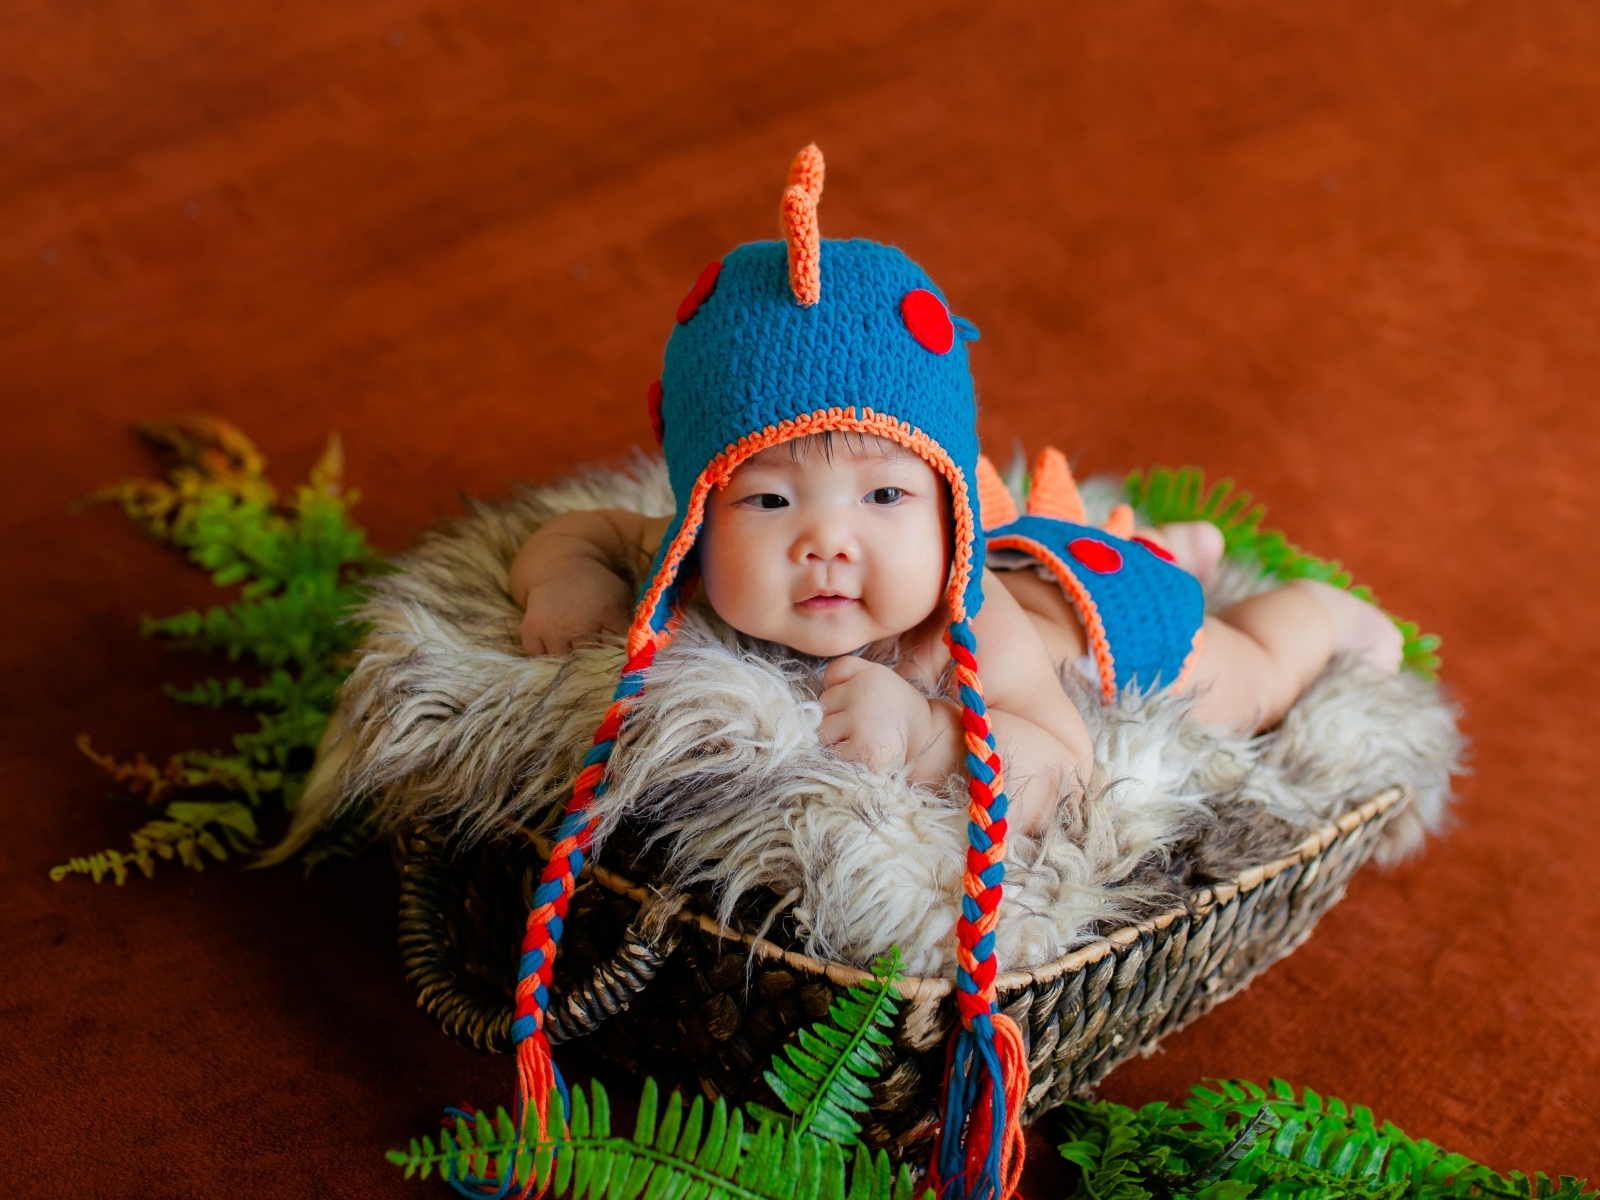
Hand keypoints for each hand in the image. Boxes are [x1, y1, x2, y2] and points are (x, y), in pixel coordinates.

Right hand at [519, 560, 634, 655]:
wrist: (557, 568)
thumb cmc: (594, 587)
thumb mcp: (619, 596)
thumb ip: (629, 623)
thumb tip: (636, 653)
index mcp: (605, 610)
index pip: (618, 647)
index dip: (619, 651)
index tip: (617, 651)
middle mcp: (577, 622)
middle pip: (592, 660)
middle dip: (597, 659)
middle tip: (595, 652)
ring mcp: (552, 629)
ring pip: (567, 664)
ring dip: (572, 662)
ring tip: (574, 650)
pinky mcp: (531, 632)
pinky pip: (540, 659)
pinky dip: (547, 659)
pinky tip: (555, 648)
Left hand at [818, 657, 932, 771]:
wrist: (928, 745)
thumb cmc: (899, 715)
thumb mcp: (880, 680)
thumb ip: (850, 677)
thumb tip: (817, 702)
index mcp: (870, 673)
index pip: (832, 673)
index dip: (840, 689)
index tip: (859, 701)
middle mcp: (863, 692)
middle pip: (824, 704)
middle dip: (838, 716)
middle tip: (865, 724)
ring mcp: (861, 721)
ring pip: (824, 729)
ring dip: (837, 738)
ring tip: (863, 739)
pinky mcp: (861, 750)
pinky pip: (832, 753)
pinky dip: (845, 758)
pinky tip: (864, 754)